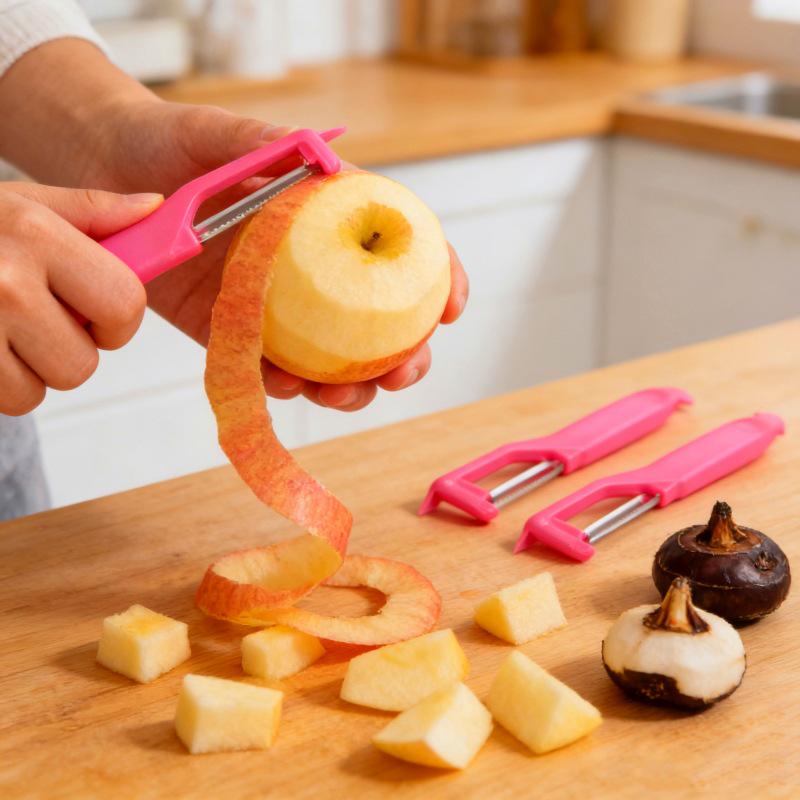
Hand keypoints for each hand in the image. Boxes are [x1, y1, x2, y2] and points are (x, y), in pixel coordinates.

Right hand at [0, 183, 158, 414]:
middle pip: (84, 362)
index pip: (125, 304)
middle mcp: (2, 281)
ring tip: (4, 329)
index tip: (98, 312)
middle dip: (72, 348)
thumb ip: (93, 212)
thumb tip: (156, 208)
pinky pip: (9, 401)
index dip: (119, 319)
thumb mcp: (25, 205)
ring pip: (44, 388)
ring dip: (33, 369)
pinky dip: (2, 383)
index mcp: (36, 234)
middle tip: (41, 320)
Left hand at [85, 100, 468, 411]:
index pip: (402, 249)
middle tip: (406, 372)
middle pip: (380, 321)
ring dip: (350, 387)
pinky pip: (268, 369)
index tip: (454, 307)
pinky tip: (285, 386)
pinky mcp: (233, 332)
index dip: (441, 278)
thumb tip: (318, 156)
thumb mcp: (221, 134)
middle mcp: (312, 270)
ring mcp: (277, 307)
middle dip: (406, 355)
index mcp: (327, 220)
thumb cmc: (173, 145)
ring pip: (333, 359)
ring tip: (342, 395)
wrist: (111, 174)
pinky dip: (283, 386)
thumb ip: (268, 145)